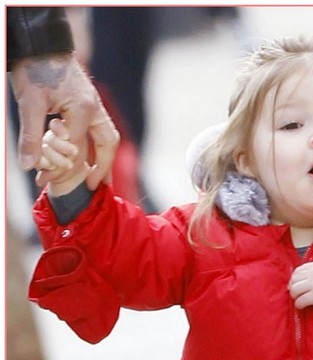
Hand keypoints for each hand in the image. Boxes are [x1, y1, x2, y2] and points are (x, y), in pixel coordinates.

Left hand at [9, 52, 118, 188]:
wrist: (39, 43)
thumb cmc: (34, 69)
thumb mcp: (29, 103)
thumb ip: (31, 136)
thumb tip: (29, 166)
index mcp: (83, 109)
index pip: (76, 148)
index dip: (60, 166)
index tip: (45, 180)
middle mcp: (94, 108)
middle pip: (107, 144)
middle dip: (103, 168)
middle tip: (94, 187)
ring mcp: (94, 104)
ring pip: (107, 137)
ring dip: (104, 159)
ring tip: (98, 178)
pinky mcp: (89, 102)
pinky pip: (99, 130)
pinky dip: (96, 146)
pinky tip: (89, 157)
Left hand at [289, 260, 312, 319]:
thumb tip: (303, 278)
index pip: (298, 270)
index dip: (294, 279)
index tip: (295, 285)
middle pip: (294, 280)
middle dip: (292, 287)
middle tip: (296, 294)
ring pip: (294, 290)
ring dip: (294, 296)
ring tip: (299, 299)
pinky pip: (300, 301)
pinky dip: (298, 304)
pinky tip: (301, 306)